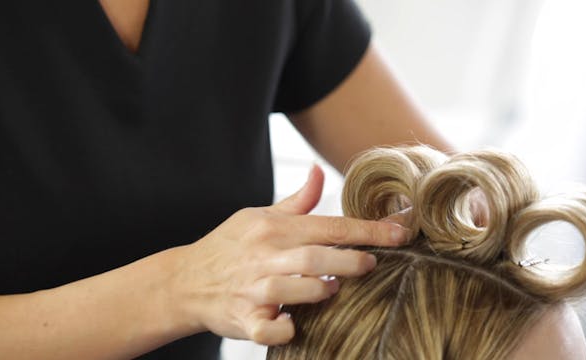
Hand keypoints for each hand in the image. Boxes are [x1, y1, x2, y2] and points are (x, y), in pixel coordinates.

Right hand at [175, 165, 409, 344]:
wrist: (185, 280)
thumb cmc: (230, 247)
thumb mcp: (258, 217)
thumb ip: (296, 202)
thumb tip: (319, 171)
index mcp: (272, 228)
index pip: (327, 225)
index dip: (367, 230)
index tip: (400, 232)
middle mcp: (263, 256)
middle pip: (316, 257)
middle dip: (351, 261)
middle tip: (372, 264)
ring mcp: (252, 290)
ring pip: (294, 289)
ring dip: (321, 290)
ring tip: (335, 288)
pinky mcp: (243, 319)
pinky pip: (269, 329)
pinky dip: (284, 329)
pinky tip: (294, 323)